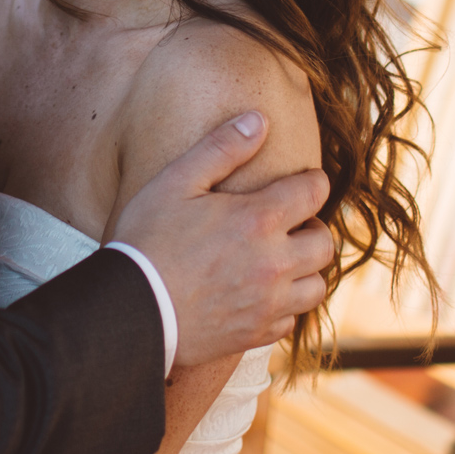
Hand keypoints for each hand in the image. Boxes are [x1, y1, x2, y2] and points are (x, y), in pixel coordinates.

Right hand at [111, 111, 334, 366]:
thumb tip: (259, 120)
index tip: (304, 182)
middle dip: (313, 228)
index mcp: (259, 220)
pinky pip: (291, 321)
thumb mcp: (177, 182)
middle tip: (291, 223)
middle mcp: (274, 264)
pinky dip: (285, 307)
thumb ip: (222, 148)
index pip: (315, 193)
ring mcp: (268, 303)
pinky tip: (262, 295)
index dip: (313, 182)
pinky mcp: (255, 334)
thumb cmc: (148, 240)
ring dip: (306, 270)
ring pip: (316, 287)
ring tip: (283, 260)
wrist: (130, 310)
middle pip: (325, 244)